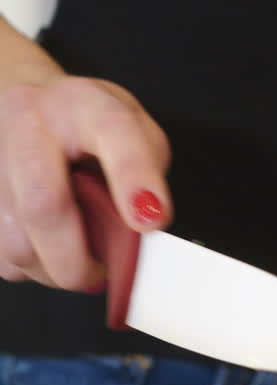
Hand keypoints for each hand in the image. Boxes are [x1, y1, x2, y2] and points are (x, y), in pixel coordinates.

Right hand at [0, 75, 170, 287]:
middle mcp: (28, 121)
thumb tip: (144, 226)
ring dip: (51, 270)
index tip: (149, 220)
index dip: (133, 180)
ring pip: (13, 241)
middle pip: (42, 204)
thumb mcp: (136, 132)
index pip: (111, 132)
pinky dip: (27, 265)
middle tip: (100, 273)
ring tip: (75, 261)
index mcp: (84, 104)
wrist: (29, 105)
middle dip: (76, 259)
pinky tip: (43, 248)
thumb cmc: (87, 126)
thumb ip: (147, 174)